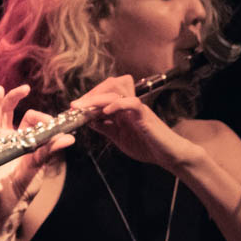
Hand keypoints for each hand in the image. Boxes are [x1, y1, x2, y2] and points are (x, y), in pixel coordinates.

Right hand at [0, 84, 73, 220]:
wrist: (10, 203)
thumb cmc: (25, 185)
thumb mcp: (39, 166)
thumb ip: (50, 151)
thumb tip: (69, 138)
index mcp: (23, 136)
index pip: (30, 117)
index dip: (41, 117)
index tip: (52, 125)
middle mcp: (8, 135)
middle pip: (9, 109)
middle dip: (15, 97)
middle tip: (25, 88)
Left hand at [83, 76, 199, 170]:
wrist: (167, 155)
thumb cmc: (146, 146)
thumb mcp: (118, 137)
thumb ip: (105, 128)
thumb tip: (88, 121)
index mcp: (122, 108)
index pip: (104, 93)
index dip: (88, 97)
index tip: (74, 107)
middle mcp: (129, 104)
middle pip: (111, 84)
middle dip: (91, 93)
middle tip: (76, 105)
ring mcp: (137, 108)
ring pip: (118, 90)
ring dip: (99, 96)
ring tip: (85, 107)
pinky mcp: (145, 115)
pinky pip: (131, 103)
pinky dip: (117, 104)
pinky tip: (105, 113)